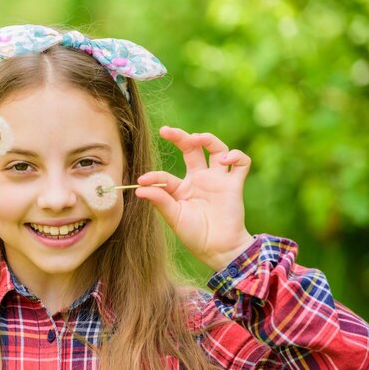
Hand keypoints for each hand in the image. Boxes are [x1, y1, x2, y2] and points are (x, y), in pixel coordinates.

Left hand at [135, 126, 254, 270]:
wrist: (218, 249)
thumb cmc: (194, 235)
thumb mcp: (173, 216)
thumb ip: (159, 200)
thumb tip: (139, 188)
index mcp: (182, 187)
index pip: (165, 175)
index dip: (154, 176)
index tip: (142, 180)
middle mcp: (200, 179)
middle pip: (192, 149)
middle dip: (180, 137)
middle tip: (166, 131)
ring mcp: (218, 180)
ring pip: (217, 149)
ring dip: (208, 139)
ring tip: (197, 138)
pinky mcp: (234, 184)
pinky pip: (241, 163)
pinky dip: (235, 156)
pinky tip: (224, 160)